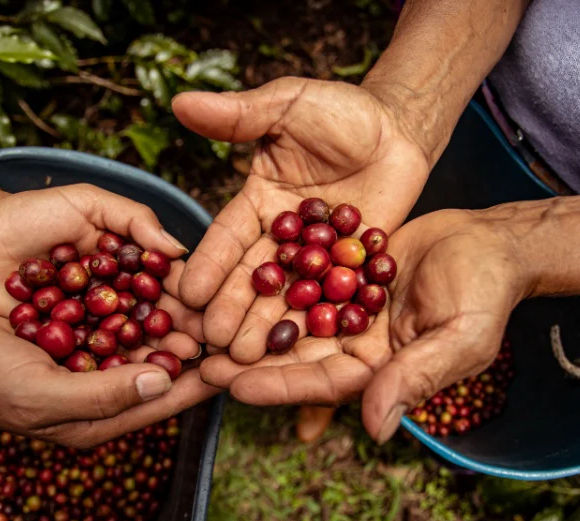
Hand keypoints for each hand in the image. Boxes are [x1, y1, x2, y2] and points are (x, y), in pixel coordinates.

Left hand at [0, 184, 205, 357]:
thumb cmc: (31, 212)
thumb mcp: (88, 202)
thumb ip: (134, 220)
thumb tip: (180, 248)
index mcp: (126, 265)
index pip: (164, 284)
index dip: (185, 298)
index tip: (207, 311)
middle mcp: (112, 297)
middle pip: (150, 317)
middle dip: (174, 331)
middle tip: (197, 346)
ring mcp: (88, 322)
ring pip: (124, 342)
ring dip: (150, 355)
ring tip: (173, 366)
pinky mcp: (61, 342)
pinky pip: (88, 357)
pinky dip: (108, 367)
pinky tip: (130, 379)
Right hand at [0, 314, 217, 446]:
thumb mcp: (45, 395)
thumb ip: (105, 393)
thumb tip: (164, 382)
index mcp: (101, 420)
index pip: (163, 403)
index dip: (200, 383)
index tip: (234, 361)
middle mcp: (105, 396)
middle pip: (162, 372)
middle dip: (195, 350)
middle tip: (231, 325)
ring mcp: (94, 367)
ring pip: (147, 346)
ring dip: (175, 326)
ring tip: (211, 304)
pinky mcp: (82, 341)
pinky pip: (123, 326)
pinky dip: (144, 309)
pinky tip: (165, 287)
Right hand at [171, 77, 430, 362]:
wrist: (399, 130)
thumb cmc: (341, 111)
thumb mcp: (289, 105)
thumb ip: (240, 114)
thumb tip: (180, 102)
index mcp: (256, 205)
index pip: (227, 238)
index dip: (209, 265)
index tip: (188, 293)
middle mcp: (280, 240)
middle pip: (252, 279)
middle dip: (232, 310)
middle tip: (215, 343)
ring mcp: (316, 261)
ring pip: (288, 298)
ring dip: (268, 328)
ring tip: (248, 359)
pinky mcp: (350, 273)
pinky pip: (334, 301)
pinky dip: (321, 324)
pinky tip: (305, 354)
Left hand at [198, 209, 527, 442]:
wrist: (489, 242)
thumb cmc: (485, 293)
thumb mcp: (458, 337)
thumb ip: (416, 378)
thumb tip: (375, 430)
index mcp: (381, 372)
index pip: (323, 385)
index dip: (280, 386)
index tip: (236, 386)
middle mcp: (356, 345)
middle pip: (295, 356)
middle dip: (248, 360)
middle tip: (198, 361)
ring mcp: (345, 310)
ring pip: (289, 319)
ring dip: (248, 324)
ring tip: (202, 325)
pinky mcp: (340, 273)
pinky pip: (299, 278)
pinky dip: (268, 281)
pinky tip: (230, 278)